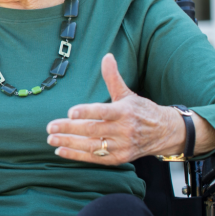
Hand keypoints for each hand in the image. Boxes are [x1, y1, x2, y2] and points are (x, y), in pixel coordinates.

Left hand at [45, 54, 186, 165]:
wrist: (164, 132)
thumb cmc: (141, 110)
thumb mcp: (127, 94)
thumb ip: (113, 77)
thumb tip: (106, 56)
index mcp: (124, 111)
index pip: (103, 112)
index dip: (86, 112)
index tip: (70, 112)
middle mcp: (124, 130)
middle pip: (92, 130)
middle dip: (69, 129)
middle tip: (50, 127)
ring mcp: (122, 146)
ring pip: (91, 146)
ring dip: (69, 143)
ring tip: (51, 139)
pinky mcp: (119, 158)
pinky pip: (95, 158)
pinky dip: (77, 156)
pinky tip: (61, 151)